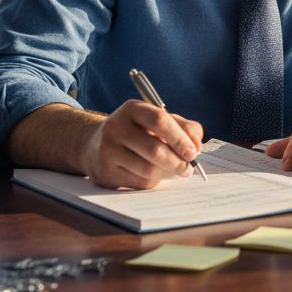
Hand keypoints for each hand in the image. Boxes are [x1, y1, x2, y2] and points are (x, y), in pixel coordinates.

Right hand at [79, 100, 203, 188]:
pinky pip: (139, 182)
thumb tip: (196, 146)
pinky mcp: (104, 172)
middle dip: (178, 162)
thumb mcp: (159, 120)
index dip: (180, 138)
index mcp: (132, 109)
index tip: (193, 152)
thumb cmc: (138, 131)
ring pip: (148, 169)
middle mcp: (115, 127)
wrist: (95, 144)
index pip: (159, 120)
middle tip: (189, 168)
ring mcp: (107, 150)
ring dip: (169, 174)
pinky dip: (155, 181)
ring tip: (177, 171)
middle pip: (154, 149)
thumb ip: (184, 127)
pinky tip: (157, 175)